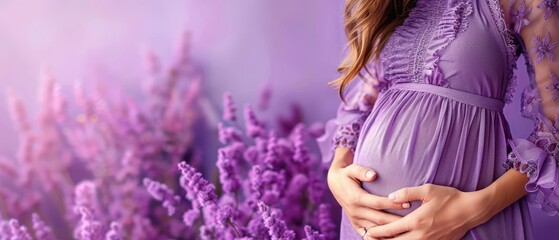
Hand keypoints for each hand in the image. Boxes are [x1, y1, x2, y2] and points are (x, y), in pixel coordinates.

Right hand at [327, 160, 410, 236]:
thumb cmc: (347, 175)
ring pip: (376, 229)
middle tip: (414, 218)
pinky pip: (368, 234)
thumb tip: (373, 175)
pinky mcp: (355, 225)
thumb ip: (362, 171)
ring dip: (391, 230)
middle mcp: (355, 211)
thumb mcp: (352, 169)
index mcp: (355, 198)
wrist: (335, 185)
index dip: (393, 204)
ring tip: (407, 229)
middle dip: (397, 219)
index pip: (378, 203)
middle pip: (380, 219)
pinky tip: (393, 236)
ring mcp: (355, 220)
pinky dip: (380, 237)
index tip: (408, 203)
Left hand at [365, 183, 489, 239]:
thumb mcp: (427, 190)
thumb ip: (407, 193)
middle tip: (368, 238)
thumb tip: (390, 196)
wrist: (471, 211)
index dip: (376, 232)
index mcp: (416, 221)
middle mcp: (421, 235)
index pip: (390, 230)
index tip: (367, 231)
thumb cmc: (449, 198)